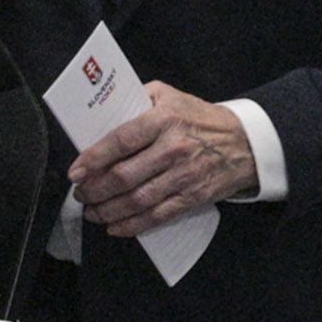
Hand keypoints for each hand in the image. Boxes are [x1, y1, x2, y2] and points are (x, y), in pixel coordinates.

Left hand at [66, 85, 255, 238]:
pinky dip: (132, 225)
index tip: (75, 171)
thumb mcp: (170, 95)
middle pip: (125, 176)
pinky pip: (157, 216)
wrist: (245, 142)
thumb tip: (101, 112)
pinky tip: (114, 226)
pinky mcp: (192, 197)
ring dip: (108, 210)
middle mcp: (173, 148)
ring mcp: (184, 175)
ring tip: (92, 211)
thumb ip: (137, 99)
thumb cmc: (200, 118)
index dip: (94, 158)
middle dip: (95, 189)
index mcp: (164, 118)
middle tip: (80, 194)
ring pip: (137, 200)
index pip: (121, 140)